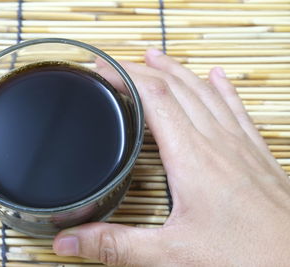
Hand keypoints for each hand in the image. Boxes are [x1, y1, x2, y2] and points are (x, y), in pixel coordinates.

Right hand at [52, 49, 289, 265]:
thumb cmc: (244, 257)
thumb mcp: (171, 254)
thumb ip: (116, 245)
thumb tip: (69, 240)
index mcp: (192, 158)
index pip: (154, 97)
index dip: (126, 76)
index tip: (103, 70)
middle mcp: (217, 142)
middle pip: (177, 87)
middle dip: (144, 69)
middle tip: (120, 62)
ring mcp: (240, 144)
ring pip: (206, 92)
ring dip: (179, 71)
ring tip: (157, 57)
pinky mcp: (257, 154)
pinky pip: (237, 109)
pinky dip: (223, 88)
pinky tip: (217, 76)